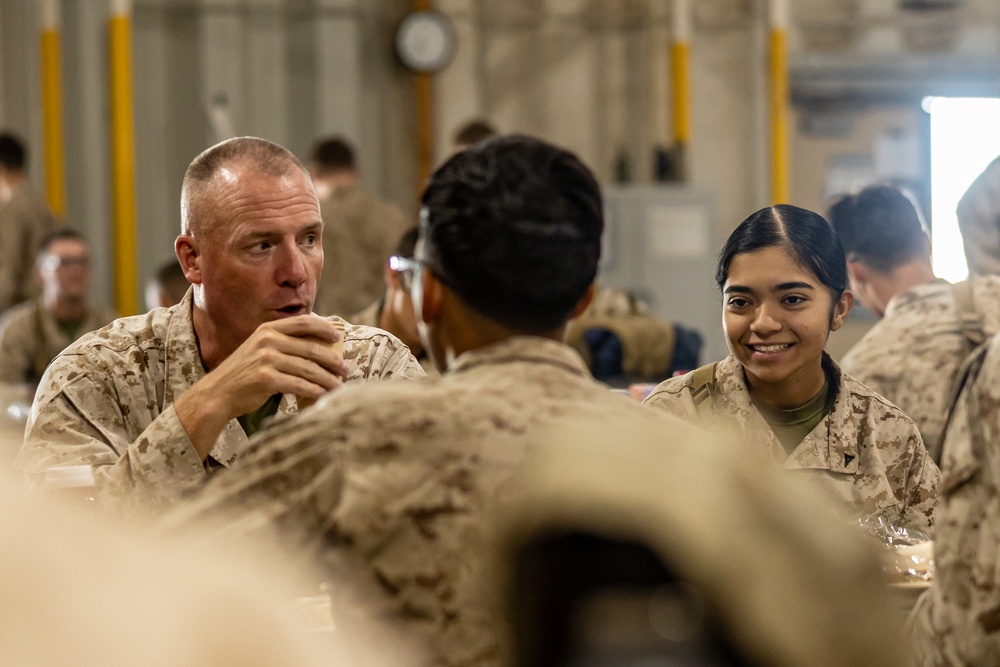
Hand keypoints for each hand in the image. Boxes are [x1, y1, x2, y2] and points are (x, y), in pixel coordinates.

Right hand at [174, 315, 346, 458]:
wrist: (218, 393)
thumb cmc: (245, 373)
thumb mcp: (260, 349)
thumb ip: (283, 344)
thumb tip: (319, 346)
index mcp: (268, 329)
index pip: (304, 322)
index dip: (324, 328)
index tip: (337, 337)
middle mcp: (268, 340)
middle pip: (311, 348)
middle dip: (332, 360)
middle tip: (345, 369)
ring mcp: (266, 359)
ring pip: (308, 368)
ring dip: (328, 379)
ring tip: (339, 386)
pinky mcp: (266, 378)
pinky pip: (299, 384)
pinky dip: (315, 391)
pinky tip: (324, 396)